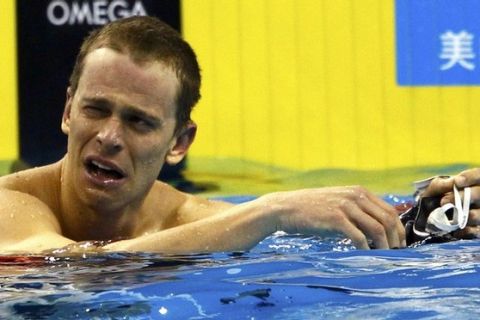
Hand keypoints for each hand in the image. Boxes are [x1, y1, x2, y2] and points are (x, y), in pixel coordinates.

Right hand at [265, 186, 404, 249]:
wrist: (286, 208)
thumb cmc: (311, 209)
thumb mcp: (338, 203)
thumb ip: (357, 210)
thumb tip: (376, 228)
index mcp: (359, 191)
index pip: (389, 210)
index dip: (399, 229)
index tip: (400, 244)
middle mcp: (355, 196)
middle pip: (388, 219)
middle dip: (396, 239)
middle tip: (396, 254)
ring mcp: (345, 206)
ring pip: (378, 229)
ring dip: (384, 247)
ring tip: (384, 258)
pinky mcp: (335, 219)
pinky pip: (359, 237)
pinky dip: (366, 249)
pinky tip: (365, 256)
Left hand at [423, 168, 479, 238]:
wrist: (429, 218)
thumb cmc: (436, 198)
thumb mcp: (435, 189)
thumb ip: (442, 184)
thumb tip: (454, 182)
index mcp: (472, 184)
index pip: (478, 175)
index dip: (471, 178)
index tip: (457, 182)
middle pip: (479, 194)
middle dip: (462, 197)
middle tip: (444, 201)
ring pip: (477, 215)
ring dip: (461, 215)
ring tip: (448, 216)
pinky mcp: (479, 229)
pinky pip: (476, 231)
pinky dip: (464, 231)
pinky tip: (455, 230)